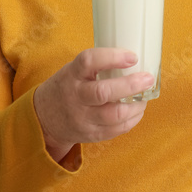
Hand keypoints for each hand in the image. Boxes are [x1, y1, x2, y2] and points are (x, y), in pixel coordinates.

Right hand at [33, 48, 153, 162]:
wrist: (44, 117)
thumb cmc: (68, 86)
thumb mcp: (74, 70)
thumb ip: (98, 65)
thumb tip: (137, 58)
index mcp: (72, 74)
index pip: (89, 61)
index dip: (112, 58)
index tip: (132, 56)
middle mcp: (75, 97)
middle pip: (103, 92)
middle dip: (131, 85)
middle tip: (148, 78)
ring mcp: (82, 118)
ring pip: (114, 115)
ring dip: (136, 105)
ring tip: (145, 96)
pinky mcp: (91, 134)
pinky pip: (117, 130)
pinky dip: (133, 119)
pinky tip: (138, 109)